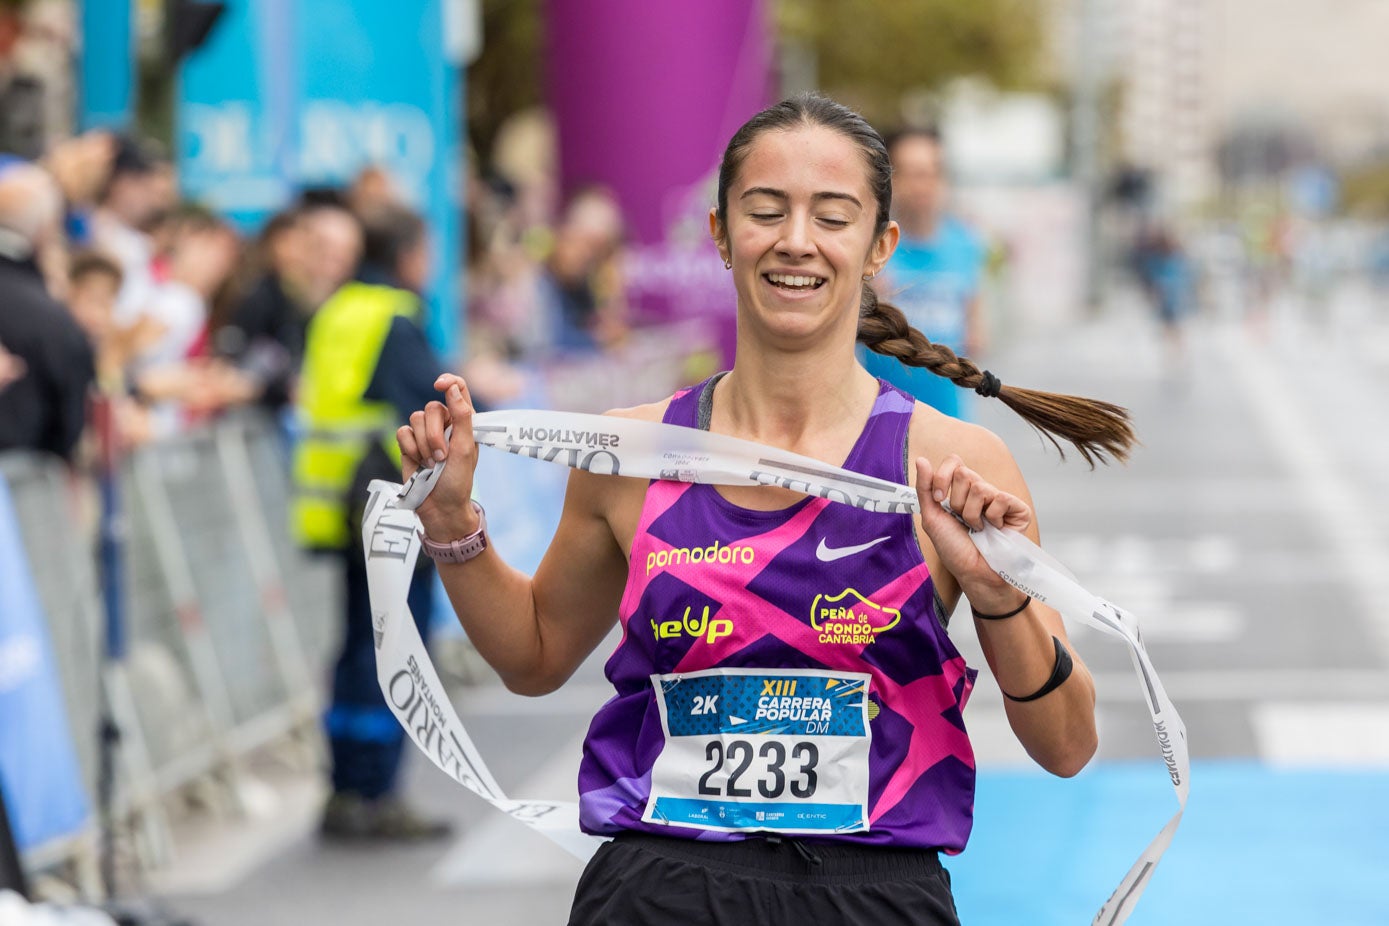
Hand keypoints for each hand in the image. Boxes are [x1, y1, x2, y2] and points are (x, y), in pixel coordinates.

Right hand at [397, 374, 481, 538]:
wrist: (440, 507)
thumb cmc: (458, 480)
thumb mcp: (466, 449)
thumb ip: (462, 417)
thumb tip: (453, 387)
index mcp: (464, 421)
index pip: (457, 388)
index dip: (448, 382)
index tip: (439, 385)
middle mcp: (444, 423)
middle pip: (432, 407)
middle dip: (434, 433)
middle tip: (442, 456)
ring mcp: (425, 433)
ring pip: (415, 419)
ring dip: (424, 444)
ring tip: (433, 464)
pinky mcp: (408, 444)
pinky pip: (402, 432)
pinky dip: (411, 448)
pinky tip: (419, 463)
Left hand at [914, 455, 1030, 609]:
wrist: (974, 572)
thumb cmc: (955, 549)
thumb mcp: (932, 517)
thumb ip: (925, 488)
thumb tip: (921, 460)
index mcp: (961, 491)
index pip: (954, 462)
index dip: (943, 477)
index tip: (939, 499)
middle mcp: (980, 491)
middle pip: (964, 473)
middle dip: (957, 502)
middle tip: (963, 521)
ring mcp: (999, 498)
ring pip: (979, 487)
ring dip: (972, 514)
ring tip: (978, 528)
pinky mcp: (1017, 508)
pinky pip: (999, 498)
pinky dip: (992, 517)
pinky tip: (995, 529)